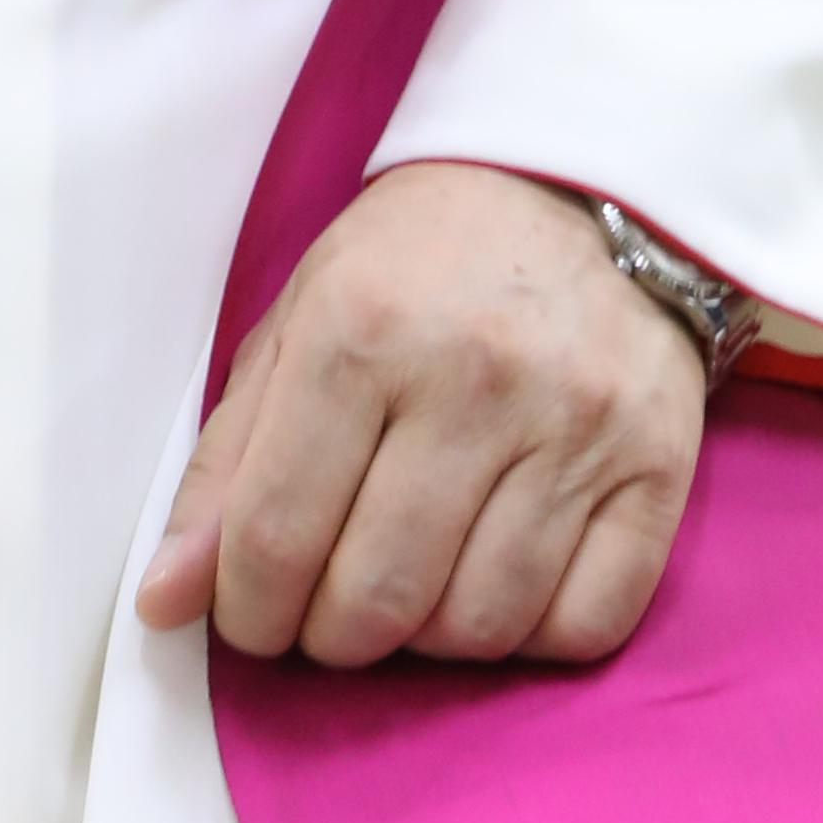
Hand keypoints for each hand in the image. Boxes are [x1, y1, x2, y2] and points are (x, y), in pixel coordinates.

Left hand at [135, 163, 703, 673]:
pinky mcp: (658, 465)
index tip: (255, 612)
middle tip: (333, 604)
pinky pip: (581, 628)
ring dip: (429, 638)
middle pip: (375, 599)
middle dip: (332, 635)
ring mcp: (576, 422)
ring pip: (477, 628)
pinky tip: (502, 577)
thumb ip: (229, 462)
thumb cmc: (422, 261)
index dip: (247, 611)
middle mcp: (472, 373)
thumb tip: (163, 602)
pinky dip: (530, 637)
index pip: (275, 537)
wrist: (583, 184)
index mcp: (362, 325)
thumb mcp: (303, 318)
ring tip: (418, 580)